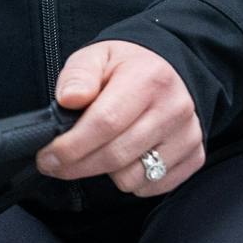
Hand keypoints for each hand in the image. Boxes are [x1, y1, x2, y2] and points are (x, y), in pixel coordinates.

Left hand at [38, 39, 204, 195]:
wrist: (168, 68)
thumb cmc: (125, 66)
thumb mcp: (95, 56)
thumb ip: (78, 75)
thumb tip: (68, 99)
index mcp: (147, 79)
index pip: (105, 122)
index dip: (71, 145)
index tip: (47, 156)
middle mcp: (174, 108)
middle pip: (117, 155)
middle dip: (77, 166)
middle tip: (53, 165)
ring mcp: (188, 135)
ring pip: (134, 177)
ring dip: (105, 172)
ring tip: (96, 150)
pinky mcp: (195, 155)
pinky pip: (154, 186)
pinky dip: (131, 179)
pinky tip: (122, 158)